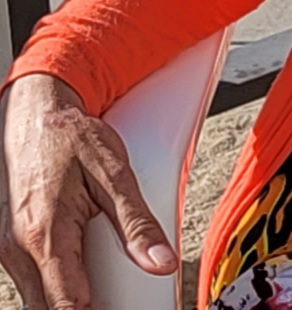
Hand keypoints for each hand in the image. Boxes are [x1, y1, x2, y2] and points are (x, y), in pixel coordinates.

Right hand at [0, 74, 176, 309]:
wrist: (34, 114)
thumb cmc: (72, 138)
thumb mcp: (114, 173)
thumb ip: (137, 223)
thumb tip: (162, 262)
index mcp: (45, 236)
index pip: (67, 306)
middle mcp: (18, 251)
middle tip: (116, 300)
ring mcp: (8, 251)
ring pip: (36, 300)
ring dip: (68, 301)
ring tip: (102, 291)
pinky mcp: (8, 246)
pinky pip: (31, 282)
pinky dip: (55, 286)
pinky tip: (79, 275)